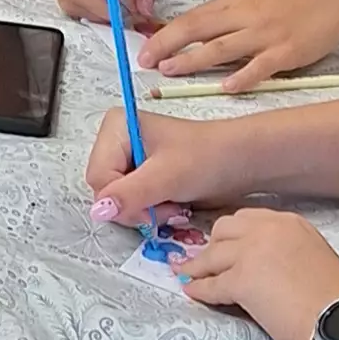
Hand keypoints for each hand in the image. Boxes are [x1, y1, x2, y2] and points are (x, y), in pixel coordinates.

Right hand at [86, 104, 258, 219]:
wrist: (241, 161)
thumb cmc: (207, 158)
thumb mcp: (167, 176)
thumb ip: (129, 194)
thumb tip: (97, 211)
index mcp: (116, 127)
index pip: (98, 176)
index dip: (121, 198)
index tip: (153, 203)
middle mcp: (117, 141)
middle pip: (104, 189)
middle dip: (134, 206)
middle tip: (166, 206)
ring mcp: (129, 159)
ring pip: (117, 201)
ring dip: (144, 210)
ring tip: (172, 204)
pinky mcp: (141, 175)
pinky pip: (131, 202)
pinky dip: (150, 210)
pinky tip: (170, 204)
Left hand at [140, 0, 338, 89]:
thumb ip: (229, 14)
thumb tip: (198, 31)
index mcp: (235, 0)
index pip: (191, 18)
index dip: (164, 34)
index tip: (144, 48)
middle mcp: (246, 15)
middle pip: (197, 30)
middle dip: (167, 46)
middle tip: (145, 62)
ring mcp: (266, 34)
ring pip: (221, 49)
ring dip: (192, 61)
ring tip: (170, 71)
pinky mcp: (289, 51)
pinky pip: (260, 66)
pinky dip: (242, 77)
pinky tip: (226, 87)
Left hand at [164, 207, 338, 339]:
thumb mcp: (314, 259)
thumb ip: (287, 253)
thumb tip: (267, 267)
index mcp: (292, 223)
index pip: (249, 220)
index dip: (233, 235)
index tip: (224, 244)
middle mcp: (269, 229)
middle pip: (224, 229)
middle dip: (215, 245)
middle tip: (209, 261)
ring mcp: (252, 252)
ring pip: (212, 255)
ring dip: (199, 266)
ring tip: (189, 274)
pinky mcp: (241, 280)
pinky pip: (210, 284)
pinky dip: (200, 290)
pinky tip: (193, 293)